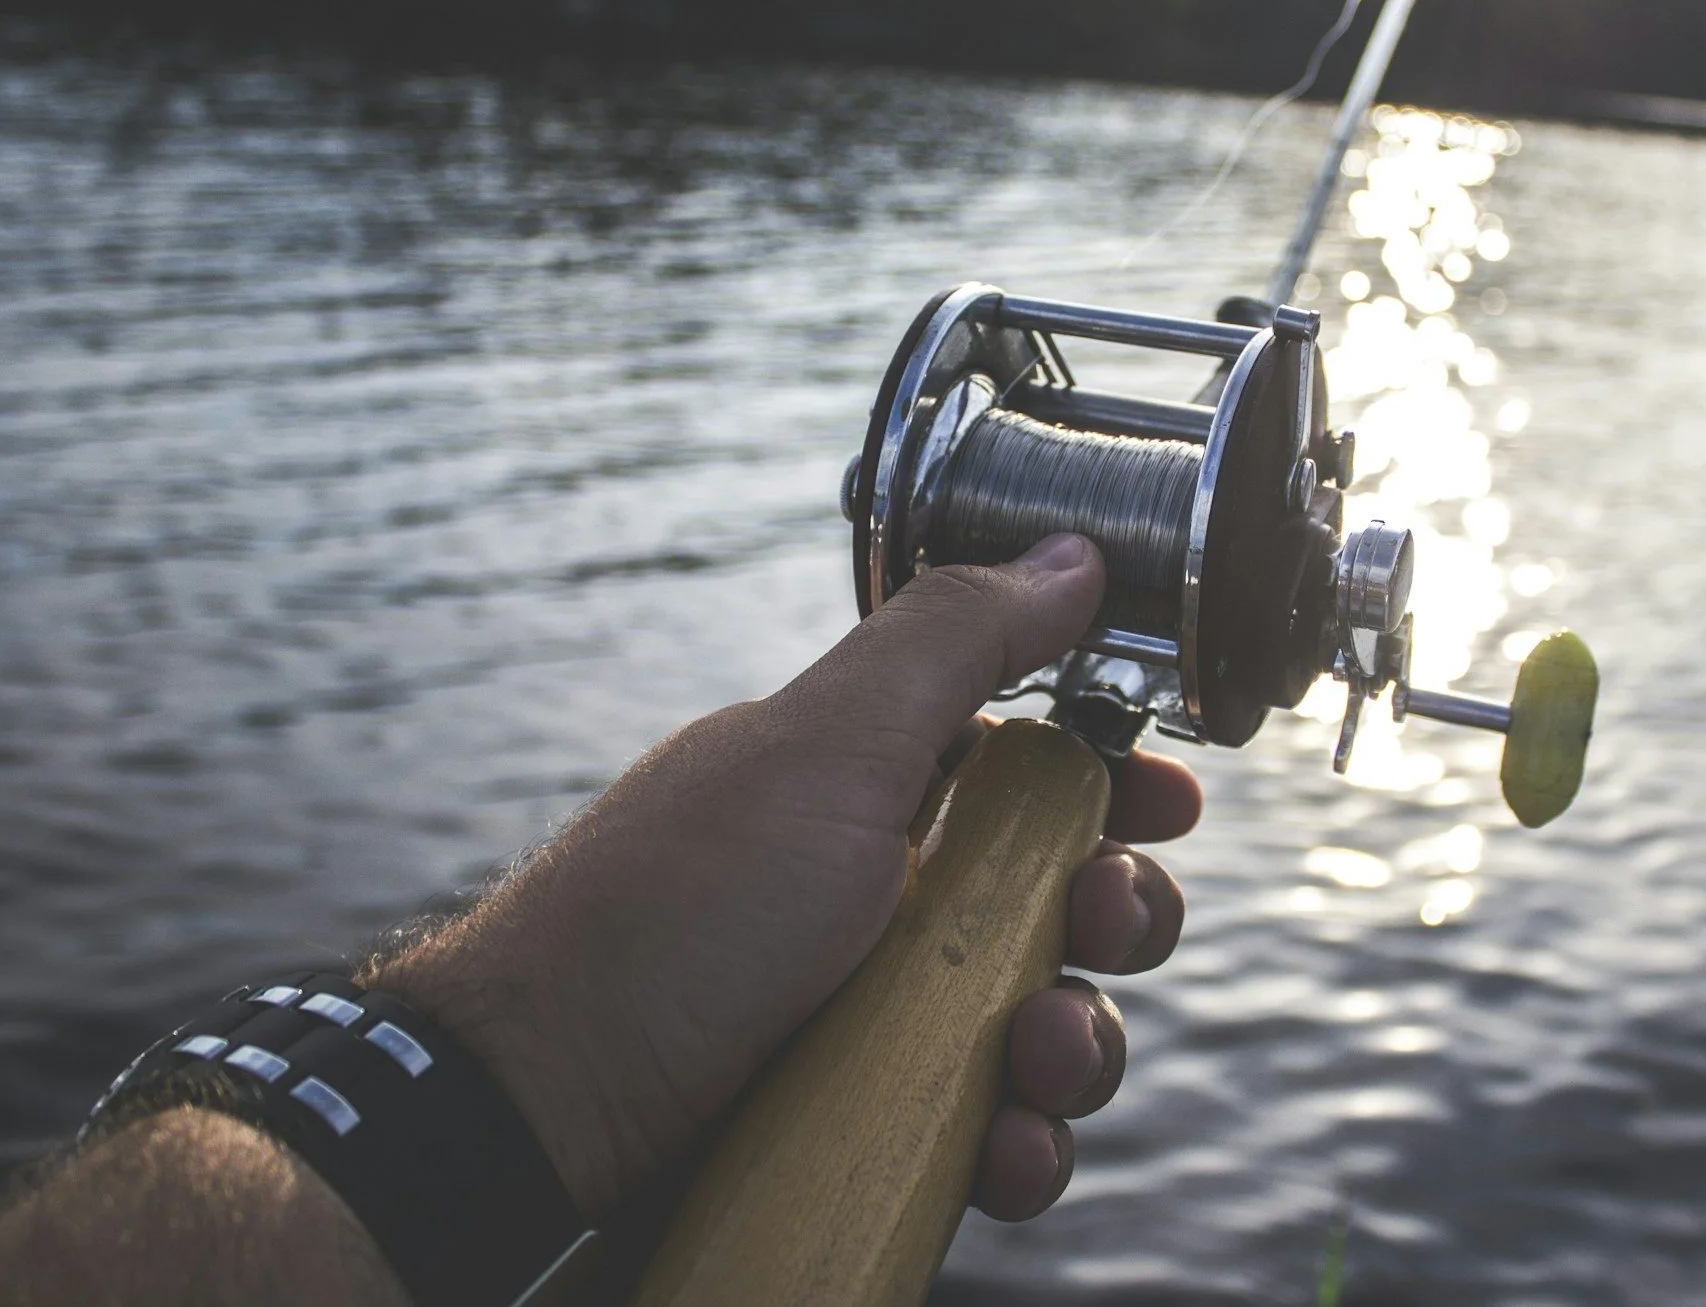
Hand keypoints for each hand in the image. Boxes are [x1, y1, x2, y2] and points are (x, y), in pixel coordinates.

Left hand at [373, 533, 1199, 1221]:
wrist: (538, 1114)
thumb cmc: (672, 916)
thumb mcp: (824, 750)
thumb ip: (956, 643)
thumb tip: (1072, 552)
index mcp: (873, 789)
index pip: (1031, 768)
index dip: (1114, 781)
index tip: (1167, 803)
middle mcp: (883, 899)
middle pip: (1063, 902)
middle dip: (1116, 918)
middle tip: (1101, 926)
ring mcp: (875, 1018)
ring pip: (1044, 1027)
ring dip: (1078, 1046)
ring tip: (1035, 1065)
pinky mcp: (867, 1127)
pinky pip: (987, 1136)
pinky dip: (1014, 1146)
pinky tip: (996, 1152)